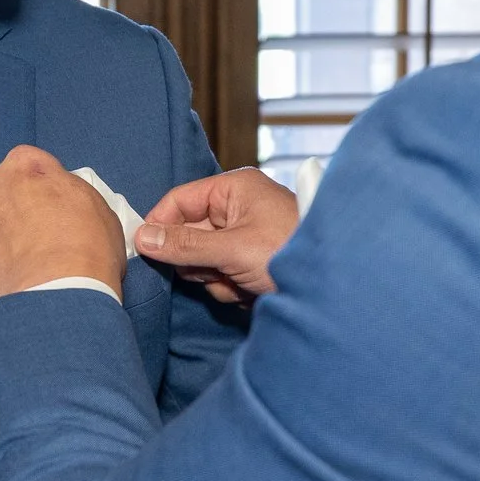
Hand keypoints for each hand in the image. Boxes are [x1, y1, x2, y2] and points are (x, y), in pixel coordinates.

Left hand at [0, 145, 125, 315]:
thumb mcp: (94, 205)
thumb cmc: (87, 249)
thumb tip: (59, 198)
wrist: (60, 297)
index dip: (36, 189)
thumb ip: (66, 190)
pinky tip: (3, 287)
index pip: (25, 165)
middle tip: (30, 242)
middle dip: (6, 214)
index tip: (46, 210)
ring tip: (17, 271)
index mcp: (22, 166)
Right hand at [134, 168, 298, 302]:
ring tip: (242, 280)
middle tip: (217, 270)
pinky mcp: (251, 262)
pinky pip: (221, 275)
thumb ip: (185, 245)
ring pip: (202, 260)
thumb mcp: (233, 249)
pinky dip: (230, 287)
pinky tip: (251, 290)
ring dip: (215, 278)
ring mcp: (245, 237)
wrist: (337, 288)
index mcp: (235, 190)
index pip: (179, 200)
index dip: (159, 225)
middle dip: (198, 261)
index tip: (143, 251)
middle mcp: (238, 208)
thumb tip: (142, 238)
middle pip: (188, 234)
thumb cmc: (292, 253)